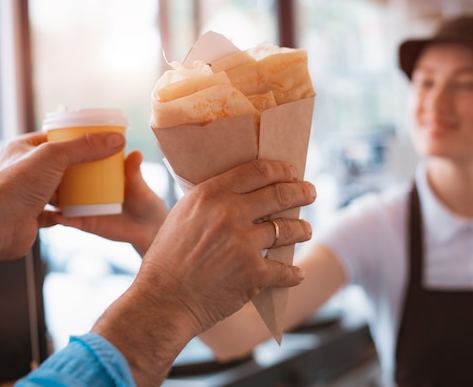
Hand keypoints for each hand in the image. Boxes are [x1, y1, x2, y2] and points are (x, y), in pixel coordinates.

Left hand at [0, 131, 124, 264]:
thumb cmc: (16, 185)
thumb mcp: (55, 156)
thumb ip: (85, 147)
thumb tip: (116, 140)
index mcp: (23, 149)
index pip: (53, 138)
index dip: (75, 137)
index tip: (97, 140)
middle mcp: (23, 170)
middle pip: (59, 164)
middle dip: (80, 166)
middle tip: (102, 165)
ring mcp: (27, 193)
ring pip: (58, 189)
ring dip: (76, 190)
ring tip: (98, 188)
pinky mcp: (32, 215)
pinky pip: (56, 213)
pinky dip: (69, 212)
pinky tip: (83, 211)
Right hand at [41, 150, 167, 255]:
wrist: (149, 229)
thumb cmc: (146, 202)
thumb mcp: (139, 186)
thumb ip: (133, 172)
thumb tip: (136, 153)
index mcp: (98, 175)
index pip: (77, 161)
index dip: (64, 153)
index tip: (52, 144)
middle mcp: (86, 189)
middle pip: (63, 180)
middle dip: (50, 175)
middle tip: (41, 168)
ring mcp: (83, 206)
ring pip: (61, 200)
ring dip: (51, 196)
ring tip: (44, 191)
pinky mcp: (85, 222)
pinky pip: (69, 220)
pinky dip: (62, 218)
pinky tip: (57, 215)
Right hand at [93, 159, 315, 385]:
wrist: (162, 302)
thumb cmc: (168, 260)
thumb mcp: (182, 217)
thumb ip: (210, 202)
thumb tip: (239, 192)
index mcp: (210, 195)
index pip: (257, 172)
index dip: (280, 170)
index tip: (292, 172)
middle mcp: (229, 214)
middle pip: (279, 195)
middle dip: (301, 192)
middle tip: (310, 193)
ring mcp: (243, 243)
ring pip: (287, 229)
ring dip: (302, 229)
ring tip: (306, 229)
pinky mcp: (254, 273)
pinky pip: (285, 269)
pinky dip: (293, 273)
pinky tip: (297, 273)